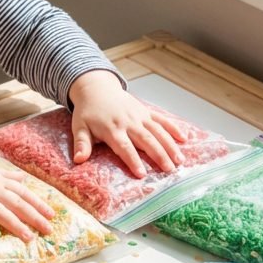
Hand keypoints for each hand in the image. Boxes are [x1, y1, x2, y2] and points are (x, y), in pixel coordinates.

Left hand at [68, 70, 185, 176]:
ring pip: (158, 131)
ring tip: (180, 160)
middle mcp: (129, 122)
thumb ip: (82, 143)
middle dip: (159, 155)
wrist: (97, 88)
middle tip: (170, 170)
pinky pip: (162, 120)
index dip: (133, 160)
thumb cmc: (88, 112)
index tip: (141, 174)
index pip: (124, 147)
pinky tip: (184, 139)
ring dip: (170, 145)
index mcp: (112, 129)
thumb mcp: (80, 127)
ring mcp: (140, 116)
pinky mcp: (146, 111)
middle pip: (147, 140)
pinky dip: (174, 128)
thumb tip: (78, 160)